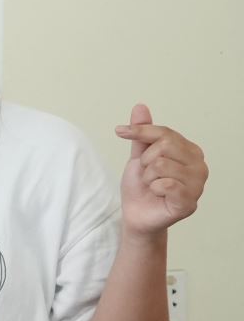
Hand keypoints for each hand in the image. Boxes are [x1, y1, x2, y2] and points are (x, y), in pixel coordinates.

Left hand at [116, 104, 206, 235]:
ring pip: (160, 165)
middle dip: (145, 161)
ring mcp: (198, 185)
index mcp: (191, 151)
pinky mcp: (189, 202)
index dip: (140, 131)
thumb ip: (142, 133)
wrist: (136, 213)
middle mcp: (200, 165)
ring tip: (153, 186)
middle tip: (147, 175)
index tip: (120, 131)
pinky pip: (165, 184)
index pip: (165, 132)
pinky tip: (158, 195)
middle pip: (164, 146)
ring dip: (147, 177)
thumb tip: (140, 106)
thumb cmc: (141, 185)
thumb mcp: (139, 155)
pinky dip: (153, 188)